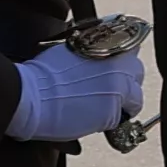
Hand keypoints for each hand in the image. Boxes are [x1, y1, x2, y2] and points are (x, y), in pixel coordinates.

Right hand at [10, 41, 144, 141]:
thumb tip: (94, 60)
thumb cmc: (41, 74)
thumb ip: (91, 52)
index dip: (124, 63)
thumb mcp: (70, 50)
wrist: (28, 95)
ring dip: (124, 105)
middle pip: (138, 73)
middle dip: (128, 83)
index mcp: (108, 45)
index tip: (116, 72)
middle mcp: (119, 64)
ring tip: (102, 110)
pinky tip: (90, 119)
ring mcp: (118, 88)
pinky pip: (120, 118)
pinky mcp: (113, 112)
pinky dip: (109, 121)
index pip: (132, 49)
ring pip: (136, 99)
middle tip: (111, 93)